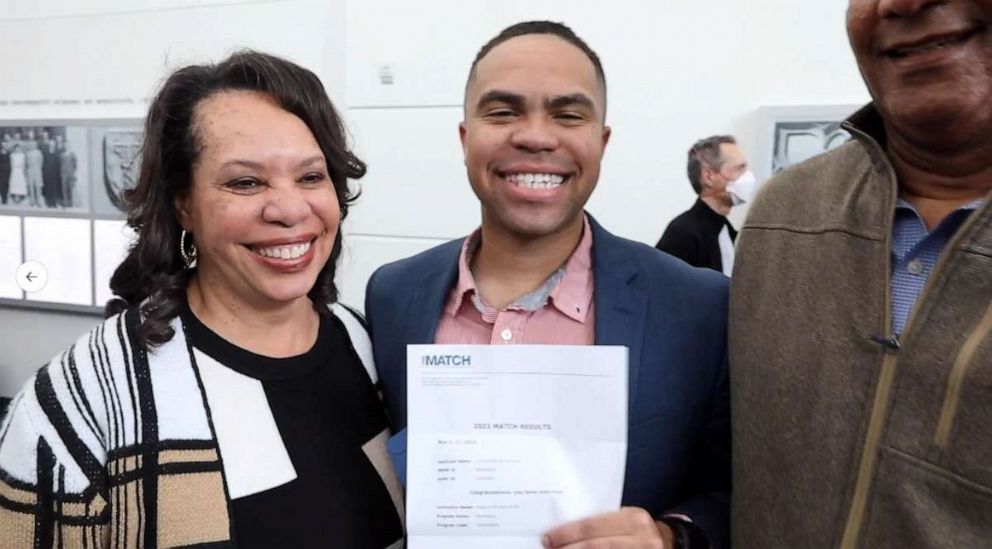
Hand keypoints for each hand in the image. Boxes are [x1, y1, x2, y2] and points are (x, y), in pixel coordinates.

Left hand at [541, 507, 673, 547]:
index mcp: (634, 519)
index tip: (547, 537)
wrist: (669, 544)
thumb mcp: (625, 520)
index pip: (592, 525)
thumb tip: (562, 531)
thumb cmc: (637, 531)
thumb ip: (601, 523)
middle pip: (594, 547)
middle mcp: (642, 540)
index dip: (566, 533)